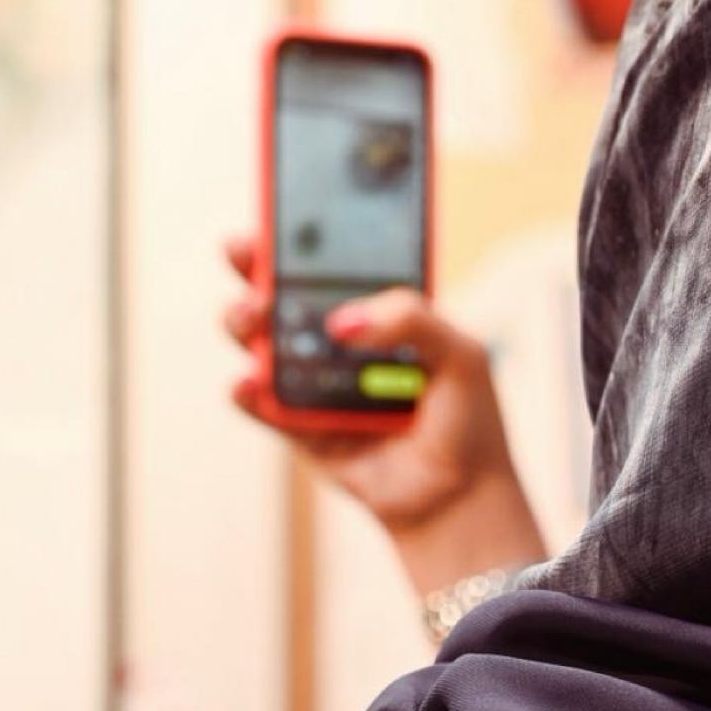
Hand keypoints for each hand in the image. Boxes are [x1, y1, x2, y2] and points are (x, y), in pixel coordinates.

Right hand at [219, 237, 546, 593]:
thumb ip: (410, 319)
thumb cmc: (467, 420)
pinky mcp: (301, 430)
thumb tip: (342, 321)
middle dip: (255, 268)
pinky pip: (264, 405)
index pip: (333, 265)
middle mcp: (341, 343)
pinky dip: (248, 392)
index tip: (276, 212)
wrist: (460, 497)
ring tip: (249, 315)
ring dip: (245, 323)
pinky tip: (245, 380)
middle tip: (242, 250)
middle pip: (285, 295)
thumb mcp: (460, 354)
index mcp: (380, 314)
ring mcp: (316, 385)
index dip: (302, 238)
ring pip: (264, 344)